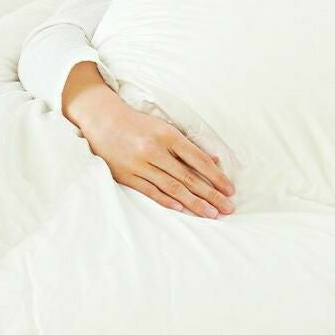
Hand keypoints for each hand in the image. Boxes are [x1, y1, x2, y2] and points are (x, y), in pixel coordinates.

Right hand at [80, 93, 235, 218]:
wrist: (104, 121)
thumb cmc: (141, 125)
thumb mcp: (166, 128)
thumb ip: (188, 146)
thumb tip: (215, 161)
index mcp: (168, 135)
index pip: (198, 160)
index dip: (216, 176)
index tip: (230, 190)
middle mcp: (155, 150)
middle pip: (188, 177)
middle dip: (211, 194)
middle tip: (227, 208)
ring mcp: (139, 165)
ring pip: (172, 187)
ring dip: (193, 203)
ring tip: (211, 214)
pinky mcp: (126, 176)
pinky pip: (150, 191)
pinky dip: (167, 201)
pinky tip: (182, 210)